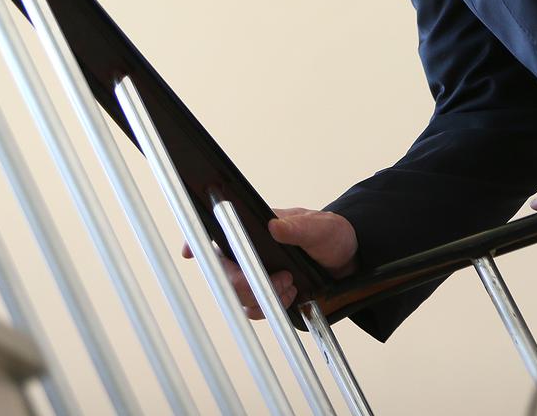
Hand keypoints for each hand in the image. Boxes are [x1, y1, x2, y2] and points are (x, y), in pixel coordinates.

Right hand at [180, 207, 357, 319]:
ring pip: (237, 295)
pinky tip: (289, 294)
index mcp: (255, 229)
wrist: (348, 261)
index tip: (189, 251)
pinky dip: (270, 306)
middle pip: (224, 272)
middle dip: (245, 282)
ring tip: (291, 283)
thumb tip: (275, 226)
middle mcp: (248, 252)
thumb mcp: (320, 227)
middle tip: (278, 278)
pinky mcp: (265, 294)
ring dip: (262, 295)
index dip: (197, 242)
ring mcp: (255, 274)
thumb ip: (299, 227)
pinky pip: (253, 309)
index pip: (218, 232)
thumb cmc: (330, 235)